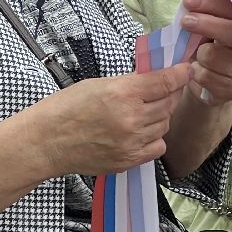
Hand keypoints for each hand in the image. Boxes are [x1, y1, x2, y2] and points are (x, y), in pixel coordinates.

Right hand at [29, 64, 191, 176]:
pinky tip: (140, 132)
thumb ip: (131, 82)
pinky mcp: (128, 161)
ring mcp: (131, 143)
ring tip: (141, 112)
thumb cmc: (66, 108)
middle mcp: (131, 119)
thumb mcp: (100, 84)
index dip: (180, 74)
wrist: (46, 141)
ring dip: (159, 116)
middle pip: (168, 103)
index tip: (185, 70)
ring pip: (164, 125)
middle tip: (159, 90)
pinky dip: (154, 138)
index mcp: (123, 93)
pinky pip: (157, 147)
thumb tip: (157, 77)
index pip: (165, 81)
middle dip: (167, 94)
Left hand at [178, 0, 231, 107]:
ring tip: (198, 58)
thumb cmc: (205, 52)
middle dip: (208, 24)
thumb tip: (191, 2)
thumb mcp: (204, 31)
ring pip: (213, 55)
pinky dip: (196, 73)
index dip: (212, 3)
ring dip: (198, 55)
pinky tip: (199, 73)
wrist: (205, 88)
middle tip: (185, 21)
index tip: (190, 1)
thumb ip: (204, 15)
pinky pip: (206, 75)